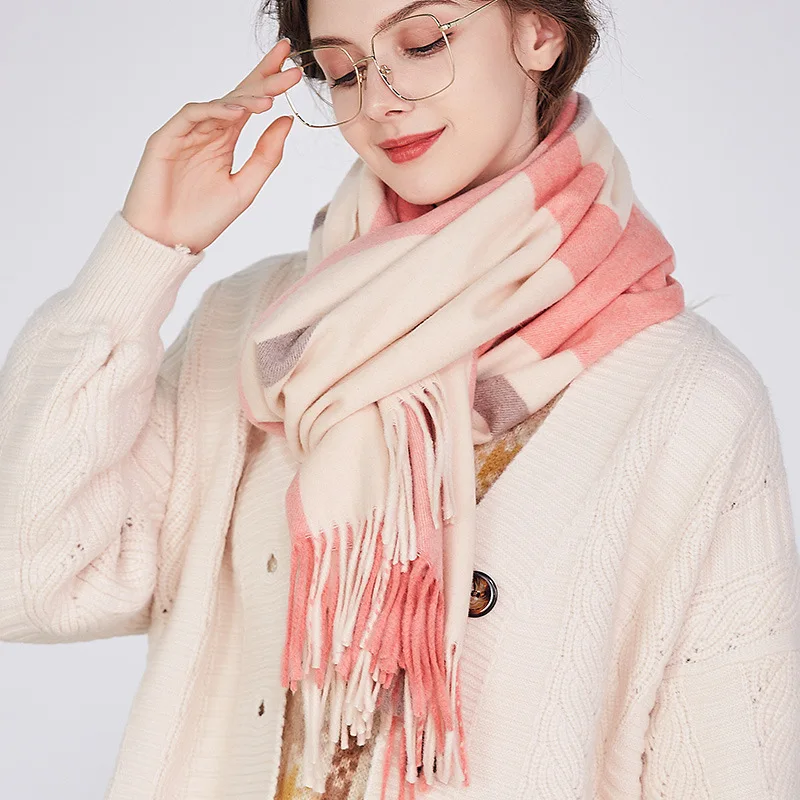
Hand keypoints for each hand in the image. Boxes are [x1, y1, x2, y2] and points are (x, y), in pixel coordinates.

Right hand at [121, 38, 302, 253]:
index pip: (249, 105)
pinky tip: (239, 111)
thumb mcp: (244, 189)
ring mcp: (185, 133)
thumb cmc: (203, 220)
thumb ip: (265, 156)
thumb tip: (287, 121)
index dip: (269, 83)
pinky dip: (215, 111)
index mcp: (224, 141)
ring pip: (218, 104)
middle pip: (237, 95)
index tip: (294, 69)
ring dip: (245, 97)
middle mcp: (206, 131)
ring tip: (271, 96)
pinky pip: (192, 115)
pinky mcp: (165, 138)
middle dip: (263, 78)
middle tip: (289, 62)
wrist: (168, 243)